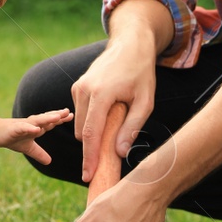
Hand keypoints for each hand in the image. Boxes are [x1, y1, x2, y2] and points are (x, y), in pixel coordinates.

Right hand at [0, 108, 70, 163]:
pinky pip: (23, 128)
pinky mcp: (14, 129)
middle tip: (68, 112)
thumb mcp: (28, 148)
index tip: (71, 115)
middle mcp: (31, 124)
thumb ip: (39, 153)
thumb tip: (49, 162)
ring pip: (37, 121)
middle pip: (46, 119)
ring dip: (47, 118)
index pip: (50, 122)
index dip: (60, 119)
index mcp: (36, 127)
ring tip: (57, 117)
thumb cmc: (12, 138)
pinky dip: (30, 128)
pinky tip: (37, 129)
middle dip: (57, 115)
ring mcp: (23, 125)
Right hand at [70, 35, 157, 184]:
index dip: (89, 158)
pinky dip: (92, 119)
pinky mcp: (77, 87)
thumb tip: (118, 152)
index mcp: (100, 95)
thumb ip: (131, 127)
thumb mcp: (145, 102)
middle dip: (95, 145)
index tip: (88, 176)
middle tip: (115, 147)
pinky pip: (81, 114)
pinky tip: (110, 109)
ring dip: (95, 131)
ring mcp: (78, 88)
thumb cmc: (140, 72)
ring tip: (117, 118)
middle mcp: (84, 91)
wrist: (129, 45)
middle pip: (83, 133)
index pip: (91, 134)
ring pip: (80, 125)